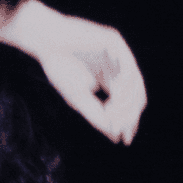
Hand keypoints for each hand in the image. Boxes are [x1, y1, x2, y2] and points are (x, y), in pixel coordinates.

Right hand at [0, 0, 147, 144]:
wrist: (47, 42)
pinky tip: (114, 96)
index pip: (127, 103)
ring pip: (135, 84)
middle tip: (118, 129)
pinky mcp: (114, 42)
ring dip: (125, 103)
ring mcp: (118, 53)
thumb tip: (116, 136)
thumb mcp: (79, 99)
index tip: (124, 141)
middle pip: (136, 95)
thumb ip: (98, 116)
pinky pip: (128, 67)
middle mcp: (118, 67)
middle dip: (129, 116)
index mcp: (110, 79)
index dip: (128, 123)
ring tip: (111, 114)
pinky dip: (124, 85)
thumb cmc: (59, 69)